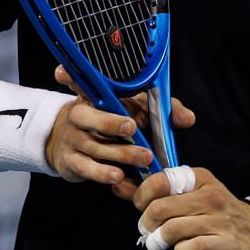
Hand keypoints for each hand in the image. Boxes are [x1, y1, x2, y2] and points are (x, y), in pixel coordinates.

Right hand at [47, 66, 193, 196]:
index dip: (69, 76)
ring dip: (119, 153)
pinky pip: (86, 168)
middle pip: (86, 115)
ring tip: (144, 158)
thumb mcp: (138, 111)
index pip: (79, 81)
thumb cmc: (112, 125)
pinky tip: (118, 176)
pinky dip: (102, 173)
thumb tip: (188, 118)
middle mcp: (78, 115)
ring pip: (93, 145)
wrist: (75, 148)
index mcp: (93, 96)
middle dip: (110, 121)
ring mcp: (72, 139)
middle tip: (132, 127)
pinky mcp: (70, 161)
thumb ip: (163, 111)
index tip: (61, 72)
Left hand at [133, 167, 249, 249]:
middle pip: (160, 209)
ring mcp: (219, 220)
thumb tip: (118, 186)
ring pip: (171, 230)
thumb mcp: (191, 197)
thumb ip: (155, 192)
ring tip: (162, 245)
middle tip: (149, 231)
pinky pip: (186, 249)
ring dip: (160, 242)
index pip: (159, 181)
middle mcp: (210, 195)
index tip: (141, 208)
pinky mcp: (223, 244)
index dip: (141, 197)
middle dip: (147, 224)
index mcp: (200, 178)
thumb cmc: (217, 217)